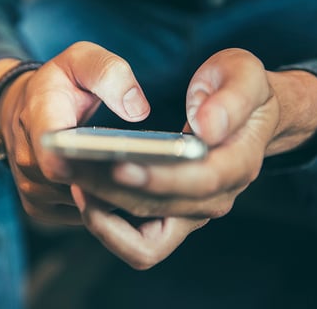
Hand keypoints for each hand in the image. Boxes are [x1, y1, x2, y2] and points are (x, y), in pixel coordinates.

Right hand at [0, 42, 149, 224]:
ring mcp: (31, 188)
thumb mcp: (82, 59)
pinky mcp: (39, 206)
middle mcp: (27, 159)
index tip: (123, 170)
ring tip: (144, 186)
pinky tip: (126, 193)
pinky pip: (76, 216)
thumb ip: (109, 73)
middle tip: (154, 179)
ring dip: (110, 199)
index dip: (87, 170)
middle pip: (74, 187)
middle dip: (113, 185)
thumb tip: (137, 111)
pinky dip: (101, 208)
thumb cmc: (59, 83)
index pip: (54, 155)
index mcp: (38, 118)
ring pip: (79, 206)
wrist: (22, 106)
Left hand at [71, 48, 301, 268]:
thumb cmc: (237, 88)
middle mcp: (214, 197)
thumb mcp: (242, 73)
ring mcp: (191, 212)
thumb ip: (230, 97)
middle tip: (74, 167)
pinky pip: (136, 242)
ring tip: (74, 183)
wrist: (240, 114)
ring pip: (143, 239)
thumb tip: (207, 129)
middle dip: (112, 192)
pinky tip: (85, 193)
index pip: (200, 181)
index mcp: (237, 162)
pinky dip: (109, 227)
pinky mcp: (170, 218)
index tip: (120, 165)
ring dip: (104, 218)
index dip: (159, 178)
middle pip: (159, 210)